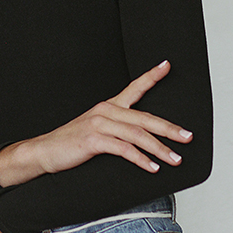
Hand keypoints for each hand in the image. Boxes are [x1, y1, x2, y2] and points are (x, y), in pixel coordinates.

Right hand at [0, 60, 192, 185]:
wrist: (45, 151)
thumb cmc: (72, 143)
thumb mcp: (97, 131)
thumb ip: (118, 131)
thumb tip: (143, 139)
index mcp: (108, 107)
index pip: (134, 87)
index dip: (151, 76)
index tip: (167, 65)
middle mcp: (106, 110)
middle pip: (144, 117)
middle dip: (169, 128)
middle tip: (187, 136)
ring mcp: (99, 124)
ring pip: (137, 134)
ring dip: (159, 148)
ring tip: (175, 159)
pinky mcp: (93, 139)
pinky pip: (123, 148)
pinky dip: (140, 159)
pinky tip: (152, 167)